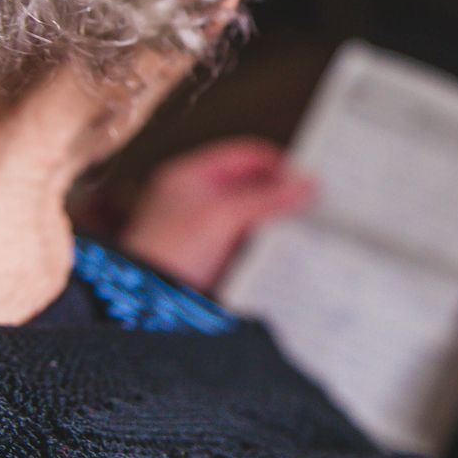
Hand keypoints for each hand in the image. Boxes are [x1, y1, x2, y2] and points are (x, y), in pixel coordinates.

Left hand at [119, 138, 312, 292]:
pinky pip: (247, 244)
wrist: (145, 303)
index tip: (305, 178)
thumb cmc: (167, 252)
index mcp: (191, 175)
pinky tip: (287, 252)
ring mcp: (204, 229)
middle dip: (281, 194)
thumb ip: (266, 198)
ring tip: (306, 228)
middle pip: (251, 185)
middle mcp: (198, 199)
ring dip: (276, 222)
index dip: (277, 163)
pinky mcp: (212, 258)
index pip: (245, 155)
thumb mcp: (222, 216)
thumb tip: (304, 183)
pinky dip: (266, 245)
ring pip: (252, 216)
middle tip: (312, 204)